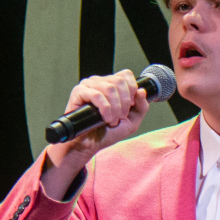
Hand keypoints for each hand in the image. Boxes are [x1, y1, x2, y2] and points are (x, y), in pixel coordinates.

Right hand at [40, 70, 150, 197]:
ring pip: (109, 88)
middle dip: (124, 103)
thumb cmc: (108, 132)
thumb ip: (141, 107)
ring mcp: (88, 85)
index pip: (126, 75)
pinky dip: (105, 109)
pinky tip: (104, 119)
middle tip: (120, 117)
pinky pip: (96, 95)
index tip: (129, 107)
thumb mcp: (132, 121)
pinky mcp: (78, 92)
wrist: (89, 145)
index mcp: (112, 84)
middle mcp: (100, 81)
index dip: (131, 91)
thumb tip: (141, 91)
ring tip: (111, 121)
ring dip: (115, 108)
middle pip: (119, 82)